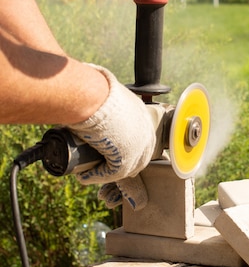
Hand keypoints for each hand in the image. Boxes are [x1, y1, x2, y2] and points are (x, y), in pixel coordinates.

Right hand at [66, 64, 155, 209]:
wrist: (91, 96)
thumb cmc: (93, 90)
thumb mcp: (104, 93)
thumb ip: (101, 98)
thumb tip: (85, 96)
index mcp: (142, 114)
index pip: (139, 137)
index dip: (126, 146)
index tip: (109, 150)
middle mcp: (145, 131)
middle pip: (137, 155)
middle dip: (119, 162)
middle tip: (99, 164)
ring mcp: (139, 147)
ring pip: (125, 166)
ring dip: (107, 171)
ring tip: (88, 171)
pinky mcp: (127, 159)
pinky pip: (112, 173)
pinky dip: (97, 176)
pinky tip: (85, 176)